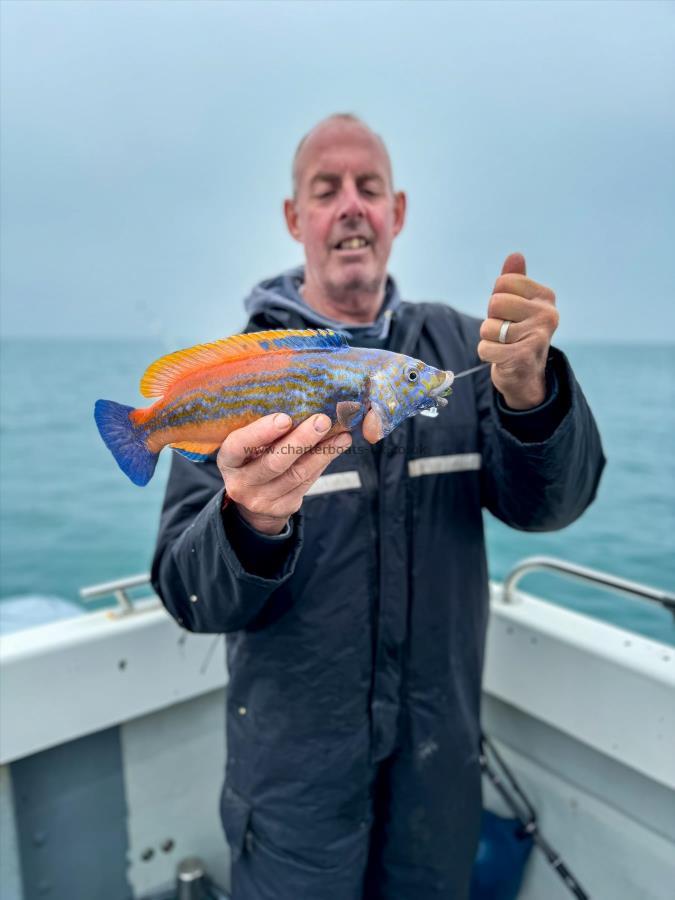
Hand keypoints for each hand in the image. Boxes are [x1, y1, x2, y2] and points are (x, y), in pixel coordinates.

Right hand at [216, 413, 351, 534]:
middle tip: (322, 421)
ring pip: (297, 474)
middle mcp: (241, 483)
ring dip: (322, 451)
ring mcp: (262, 499)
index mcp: (228, 460)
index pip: (239, 445)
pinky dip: (324, 461)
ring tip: (341, 433)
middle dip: (301, 440)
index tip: (285, 418)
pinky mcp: (283, 507)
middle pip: (274, 462)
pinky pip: (307, 482)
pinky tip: (338, 446)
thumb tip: (301, 403)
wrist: (255, 502)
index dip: (261, 432)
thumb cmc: (254, 460)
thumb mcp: (248, 446)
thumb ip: (265, 431)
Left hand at [478, 253, 558, 409]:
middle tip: (505, 332)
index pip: (503, 282)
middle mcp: (547, 315)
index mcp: (546, 297)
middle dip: (492, 318)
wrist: (527, 375)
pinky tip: (502, 358)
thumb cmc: (518, 334)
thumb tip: (515, 255)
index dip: (498, 298)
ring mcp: (537, 336)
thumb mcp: (517, 305)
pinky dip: (487, 354)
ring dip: (488, 338)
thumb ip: (515, 280)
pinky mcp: (522, 356)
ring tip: (504, 345)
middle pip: (495, 303)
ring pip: (489, 327)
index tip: (510, 313)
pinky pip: (485, 348)